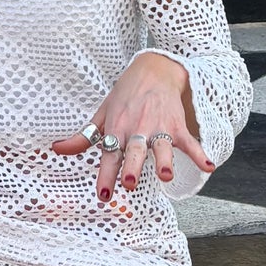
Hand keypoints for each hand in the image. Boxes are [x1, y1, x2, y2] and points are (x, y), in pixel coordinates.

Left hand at [51, 51, 208, 202]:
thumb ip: (82, 137)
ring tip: (166, 175)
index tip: (103, 196)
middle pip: (134, 151)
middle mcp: (137, 130)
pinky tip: (208, 166)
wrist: (154, 69)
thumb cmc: (125, 95)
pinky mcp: (177, 124)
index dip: (105, 176)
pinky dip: (199, 153)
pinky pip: (189, 140)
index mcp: (117, 129)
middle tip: (128, 183)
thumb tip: (56, 149)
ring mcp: (159, 127)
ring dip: (164, 160)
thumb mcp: (101, 114)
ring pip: (161, 146)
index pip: (109, 155)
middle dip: (132, 167)